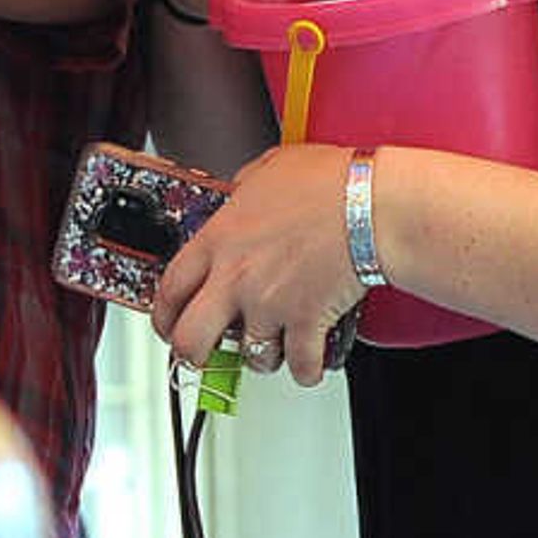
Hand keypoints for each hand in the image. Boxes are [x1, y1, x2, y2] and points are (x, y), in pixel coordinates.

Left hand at [151, 140, 367, 388]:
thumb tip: (243, 190)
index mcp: (219, 239)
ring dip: (261, 357)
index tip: (169, 322)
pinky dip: (306, 370)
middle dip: (192, 355)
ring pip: (249, 357)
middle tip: (200, 356)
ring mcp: (269, 304)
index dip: (163, 314)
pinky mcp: (307, 322)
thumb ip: (246, 186)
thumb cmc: (332, 181)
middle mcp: (236, 277)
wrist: (375, 204)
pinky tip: (309, 362)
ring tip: (272, 346)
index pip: (169, 288)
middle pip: (189, 339)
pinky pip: (300, 364)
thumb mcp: (271, 168)